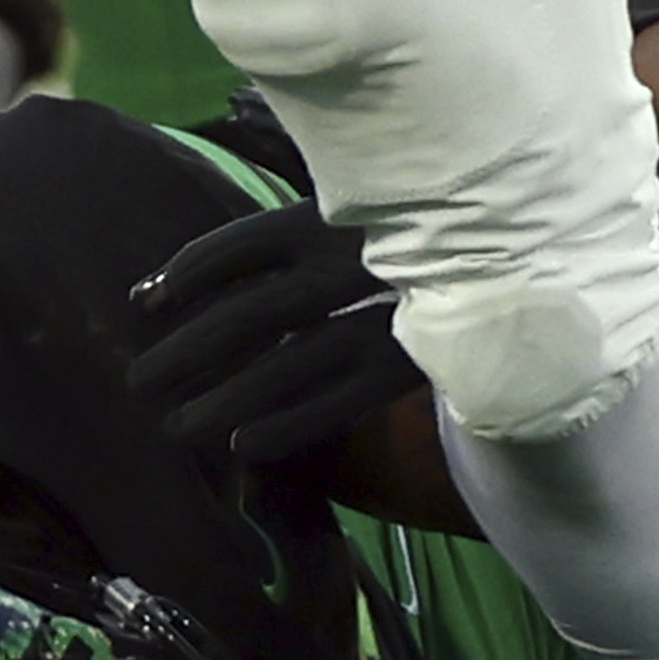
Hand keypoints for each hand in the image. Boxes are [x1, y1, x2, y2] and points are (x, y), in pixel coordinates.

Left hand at [126, 201, 420, 463]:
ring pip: (286, 367)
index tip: (146, 302)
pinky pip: (336, 404)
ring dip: (223, 401)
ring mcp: (384, 316)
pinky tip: (243, 448)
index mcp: (335, 215)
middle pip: (250, 314)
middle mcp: (354, 262)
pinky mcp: (412, 364)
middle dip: (187, 352)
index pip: (243, 244)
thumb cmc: (420, 228)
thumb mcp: (355, 212)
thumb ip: (278, 236)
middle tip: (138, 384)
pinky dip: (287, 426)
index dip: (188, 272)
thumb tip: (158, 284)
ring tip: (174, 430)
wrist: (520, 253)